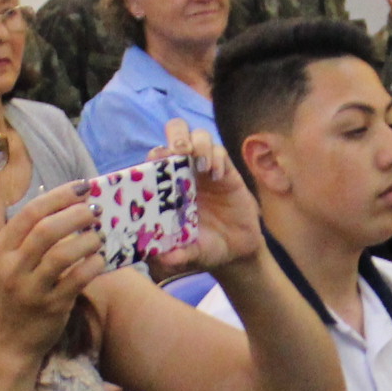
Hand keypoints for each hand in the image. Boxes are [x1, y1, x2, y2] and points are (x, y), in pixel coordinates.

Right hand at [0, 187, 106, 367]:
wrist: (7, 345)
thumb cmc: (13, 298)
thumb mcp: (7, 266)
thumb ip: (27, 239)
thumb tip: (67, 204)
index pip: (30, 213)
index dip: (60, 196)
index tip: (83, 187)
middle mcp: (9, 268)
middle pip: (47, 229)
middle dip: (77, 214)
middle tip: (95, 211)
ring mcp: (29, 289)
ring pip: (63, 253)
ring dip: (88, 240)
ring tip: (98, 237)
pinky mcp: (50, 307)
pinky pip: (78, 278)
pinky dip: (93, 264)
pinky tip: (99, 260)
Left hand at [165, 122, 261, 276]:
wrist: (236, 250)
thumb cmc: (204, 246)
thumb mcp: (188, 253)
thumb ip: (176, 255)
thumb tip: (161, 258)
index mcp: (168, 185)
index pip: (155, 156)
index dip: (155, 155)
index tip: (158, 164)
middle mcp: (185, 171)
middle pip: (176, 132)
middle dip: (177, 136)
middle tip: (180, 151)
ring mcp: (206, 168)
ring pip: (199, 135)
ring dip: (198, 144)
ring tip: (201, 165)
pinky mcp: (227, 171)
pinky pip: (220, 151)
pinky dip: (217, 157)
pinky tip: (217, 175)